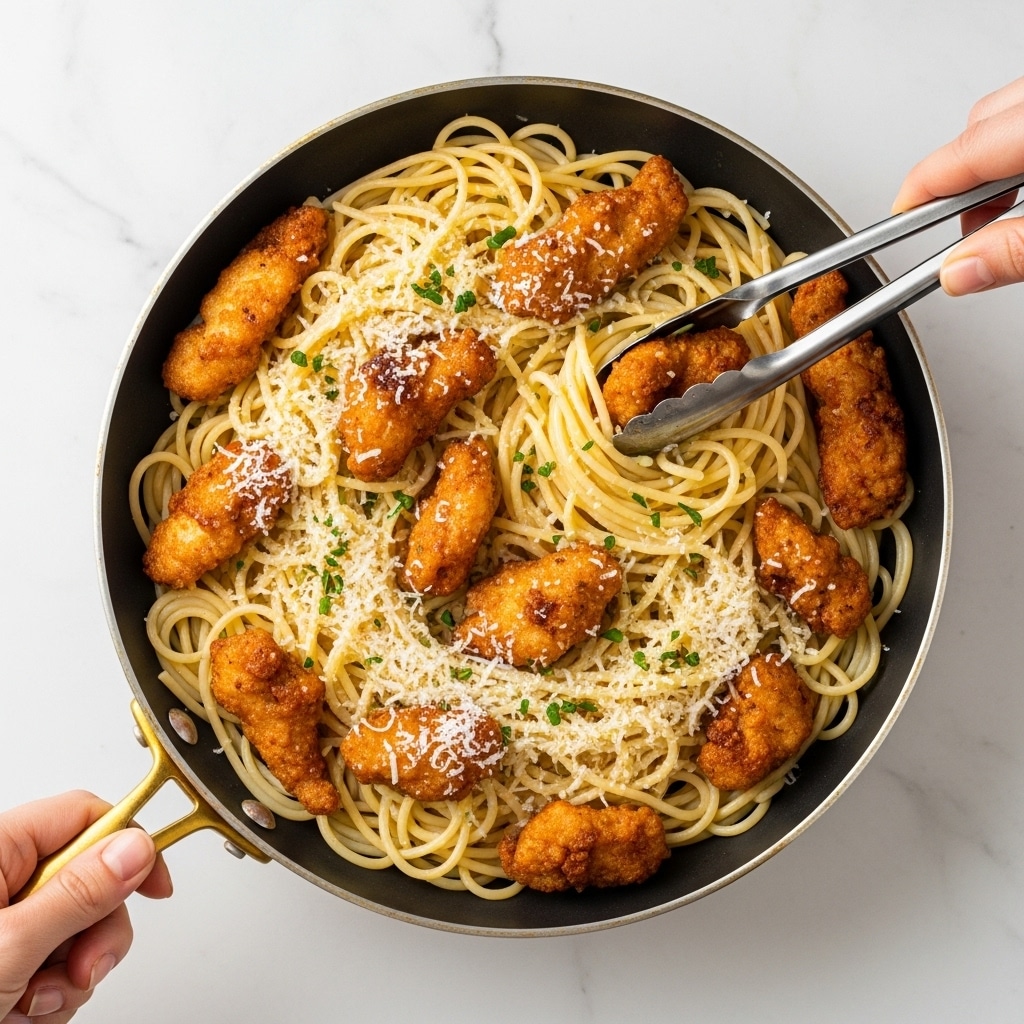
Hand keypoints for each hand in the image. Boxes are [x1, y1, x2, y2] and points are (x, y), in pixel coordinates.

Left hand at [0, 791, 171, 1022]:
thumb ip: (77, 894)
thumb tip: (135, 846)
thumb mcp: (6, 948)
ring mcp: (3, 921)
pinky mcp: (6, 959)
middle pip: (92, 877)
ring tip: (31, 1003)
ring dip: (70, 973)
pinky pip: (58, 962)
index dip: (129, 844)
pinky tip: (21, 1011)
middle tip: (80, 970)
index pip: (84, 816)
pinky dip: (51, 994)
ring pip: (80, 927)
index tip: (155, 885)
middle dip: (96, 931)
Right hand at [892, 75, 1023, 294]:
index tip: (896, 222)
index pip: (961, 152)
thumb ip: (1015, 251)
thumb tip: (959, 272)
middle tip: (962, 234)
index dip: (919, 191)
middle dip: (957, 181)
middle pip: (980, 126)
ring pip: (1008, 115)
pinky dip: (1017, 151)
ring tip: (1001, 215)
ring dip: (990, 166)